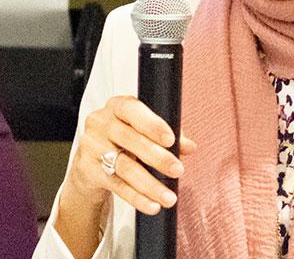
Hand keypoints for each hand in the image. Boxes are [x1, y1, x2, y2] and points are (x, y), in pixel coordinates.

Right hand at [65, 95, 196, 214]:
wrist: (90, 158)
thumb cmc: (126, 136)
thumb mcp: (143, 129)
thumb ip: (167, 135)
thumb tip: (190, 147)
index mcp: (118, 105)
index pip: (134, 111)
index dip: (153, 125)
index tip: (171, 140)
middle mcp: (101, 122)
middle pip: (131, 140)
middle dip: (158, 158)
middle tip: (178, 170)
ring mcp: (91, 146)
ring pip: (125, 167)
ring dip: (150, 184)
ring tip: (169, 197)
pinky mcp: (88, 170)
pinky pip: (116, 186)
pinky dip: (137, 198)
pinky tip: (152, 205)